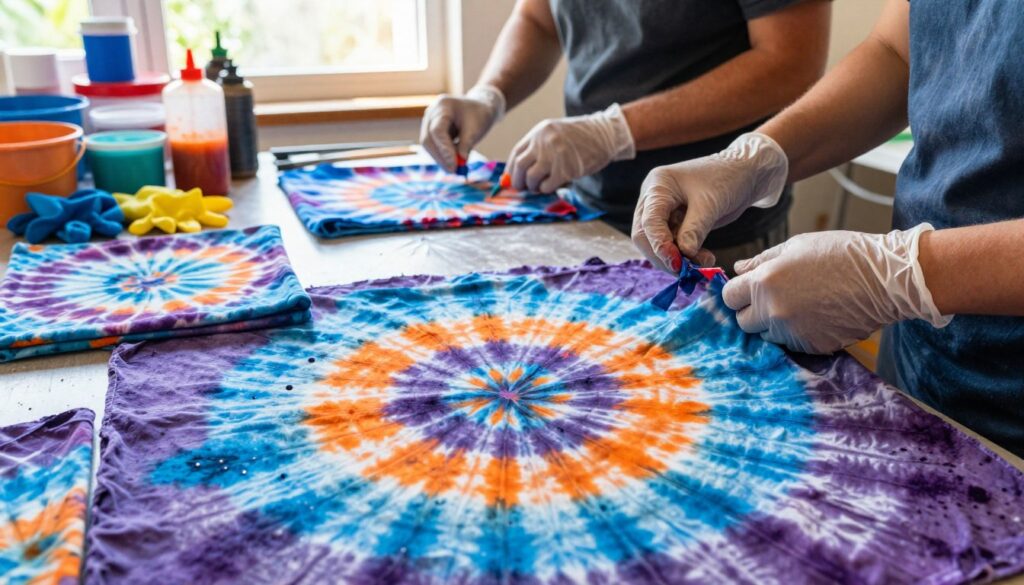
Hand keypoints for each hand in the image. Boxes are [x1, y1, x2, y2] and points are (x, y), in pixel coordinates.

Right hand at [420, 85, 505, 172]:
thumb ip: (466, 145)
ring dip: (441, 158)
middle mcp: (432, 112)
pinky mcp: (431, 130)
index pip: (437, 131)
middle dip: (440, 158)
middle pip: (428, 139)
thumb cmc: (480, 115)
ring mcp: (429, 121)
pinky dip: (442, 155)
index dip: (444, 150)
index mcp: (443, 105)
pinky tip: (453, 162)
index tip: (454, 165)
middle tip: (453, 171)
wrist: (480, 107)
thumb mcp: (477, 129)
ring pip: (428, 145)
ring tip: (456, 168)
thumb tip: (458, 164)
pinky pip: (433, 146)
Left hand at [507, 104, 635, 193]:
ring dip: (533, 187)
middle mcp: (544, 142)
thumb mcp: (556, 134)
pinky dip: (546, 189)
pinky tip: (552, 186)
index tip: (511, 178)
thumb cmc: (580, 137)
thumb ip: (538, 148)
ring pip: (531, 178)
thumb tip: (519, 171)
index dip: (511, 169)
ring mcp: (555, 156)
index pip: (516, 152)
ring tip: (540, 186)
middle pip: (520, 166)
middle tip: (522, 187)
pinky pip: (547, 186)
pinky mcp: (566, 170)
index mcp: (540, 131)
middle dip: (517, 181)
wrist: (605, 135)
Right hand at [632, 132, 787, 272]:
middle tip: (685, 270)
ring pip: (658, 243)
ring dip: (677, 258)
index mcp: (658, 186)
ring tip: (703, 263)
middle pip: (645, 235)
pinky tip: (704, 259)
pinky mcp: (675, 221)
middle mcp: (654, 198)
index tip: (677, 264)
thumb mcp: (711, 204)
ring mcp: (663, 210)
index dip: (660, 245)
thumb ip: (694, 229)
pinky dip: (686, 254)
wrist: (746, 172)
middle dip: (664, 255)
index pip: (649, 221)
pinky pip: (673, 243)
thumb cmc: (728, 178)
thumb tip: (683, 254)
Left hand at [722, 225, 952, 353]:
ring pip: (767, 335)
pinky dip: (799, 334)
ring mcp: (792, 332)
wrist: (884, 278)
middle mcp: (773, 311)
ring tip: (802, 305)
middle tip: (776, 298)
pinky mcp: (811, 347)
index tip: (749, 290)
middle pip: (743, 322)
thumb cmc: (840, 254)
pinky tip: (817, 316)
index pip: (729, 298)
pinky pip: (792, 344)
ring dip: (775, 324)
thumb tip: (737, 270)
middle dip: (753, 312)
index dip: (738, 293)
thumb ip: (761, 261)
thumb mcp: (796, 246)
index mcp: (765, 282)